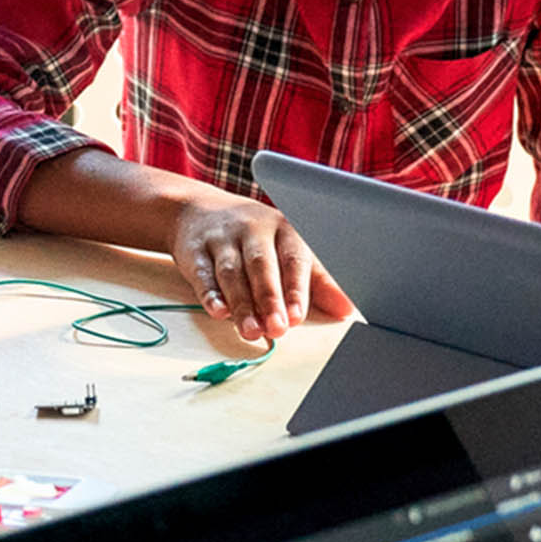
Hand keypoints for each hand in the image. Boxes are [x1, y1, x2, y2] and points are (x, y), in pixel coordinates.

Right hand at [171, 193, 351, 346]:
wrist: (199, 211)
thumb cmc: (256, 239)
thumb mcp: (290, 251)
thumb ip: (318, 281)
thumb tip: (346, 309)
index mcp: (285, 229)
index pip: (294, 259)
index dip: (296, 290)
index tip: (298, 317)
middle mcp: (254, 230)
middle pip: (262, 266)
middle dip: (269, 299)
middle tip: (277, 329)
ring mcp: (222, 238)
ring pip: (232, 272)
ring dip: (241, 304)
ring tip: (250, 330)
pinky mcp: (194, 250)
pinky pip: (202, 273)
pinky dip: (209, 294)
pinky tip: (218, 311)